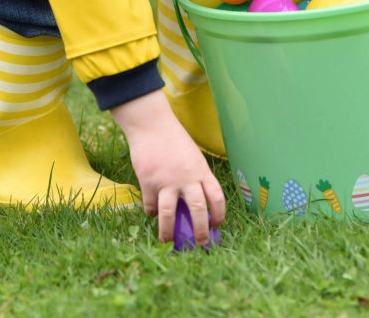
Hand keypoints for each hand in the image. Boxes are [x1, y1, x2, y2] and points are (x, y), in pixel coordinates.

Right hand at [111, 90, 224, 243]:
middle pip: (197, 210)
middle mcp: (186, 178)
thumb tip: (195, 203)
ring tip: (167, 241)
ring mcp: (166, 181)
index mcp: (201, 171)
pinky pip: (150, 205)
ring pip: (169, 214)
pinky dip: (151, 212)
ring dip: (168, 232)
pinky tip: (152, 213)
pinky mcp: (148, 182)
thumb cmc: (174, 139)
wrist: (152, 125)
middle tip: (199, 244)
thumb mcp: (193, 156)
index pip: (217, 197)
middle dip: (200, 231)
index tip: (216, 226)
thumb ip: (195, 177)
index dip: (219, 215)